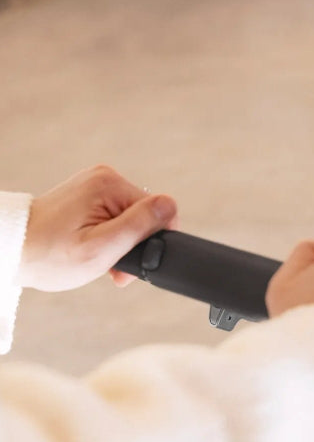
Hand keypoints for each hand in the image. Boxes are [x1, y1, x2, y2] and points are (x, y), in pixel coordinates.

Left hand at [17, 165, 177, 291]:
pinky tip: (92, 245)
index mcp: (109, 184)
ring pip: (132, 218)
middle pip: (145, 215)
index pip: (158, 212)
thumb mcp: (101, 248)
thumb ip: (139, 225)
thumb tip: (171, 206)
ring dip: (121, 242)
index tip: (123, 260)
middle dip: (133, 244)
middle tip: (108, 264)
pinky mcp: (90, 193)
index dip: (148, 242)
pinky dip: (109, 235)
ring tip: (96, 256)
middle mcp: (104, 177)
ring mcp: (96, 184)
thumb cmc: (50, 256)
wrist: (13, 251)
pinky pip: (117, 216)